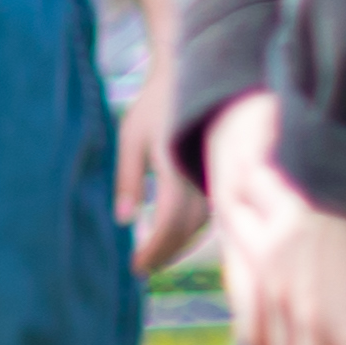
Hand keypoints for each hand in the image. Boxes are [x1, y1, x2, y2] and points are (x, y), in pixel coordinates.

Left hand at [118, 65, 209, 274]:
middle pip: (187, 231)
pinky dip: (191, 229)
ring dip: (179, 245)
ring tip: (154, 258)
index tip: (134, 267)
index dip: (153, 250)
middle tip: (141, 270)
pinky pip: (211, 212)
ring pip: (202, 225)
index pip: (169, 224)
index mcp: (177, 167)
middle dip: (164, 254)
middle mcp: (202, 176)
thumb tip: (123, 221)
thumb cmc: (156, 105)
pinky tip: (174, 235)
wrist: (195, 74)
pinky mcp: (222, 174)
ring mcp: (217, 176)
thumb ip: (127, 178)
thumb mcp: (131, 137)